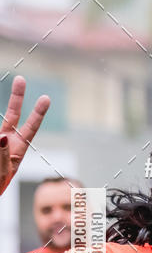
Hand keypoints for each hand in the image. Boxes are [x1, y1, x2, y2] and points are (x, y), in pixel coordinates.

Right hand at [0, 77, 49, 196]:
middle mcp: (7, 139)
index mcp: (19, 148)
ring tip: (9, 135)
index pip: (30, 127)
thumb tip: (2, 137)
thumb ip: (3, 156)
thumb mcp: (2, 173)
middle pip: (13, 114)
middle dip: (17, 97)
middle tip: (21, 79)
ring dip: (5, 125)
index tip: (46, 98)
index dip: (38, 113)